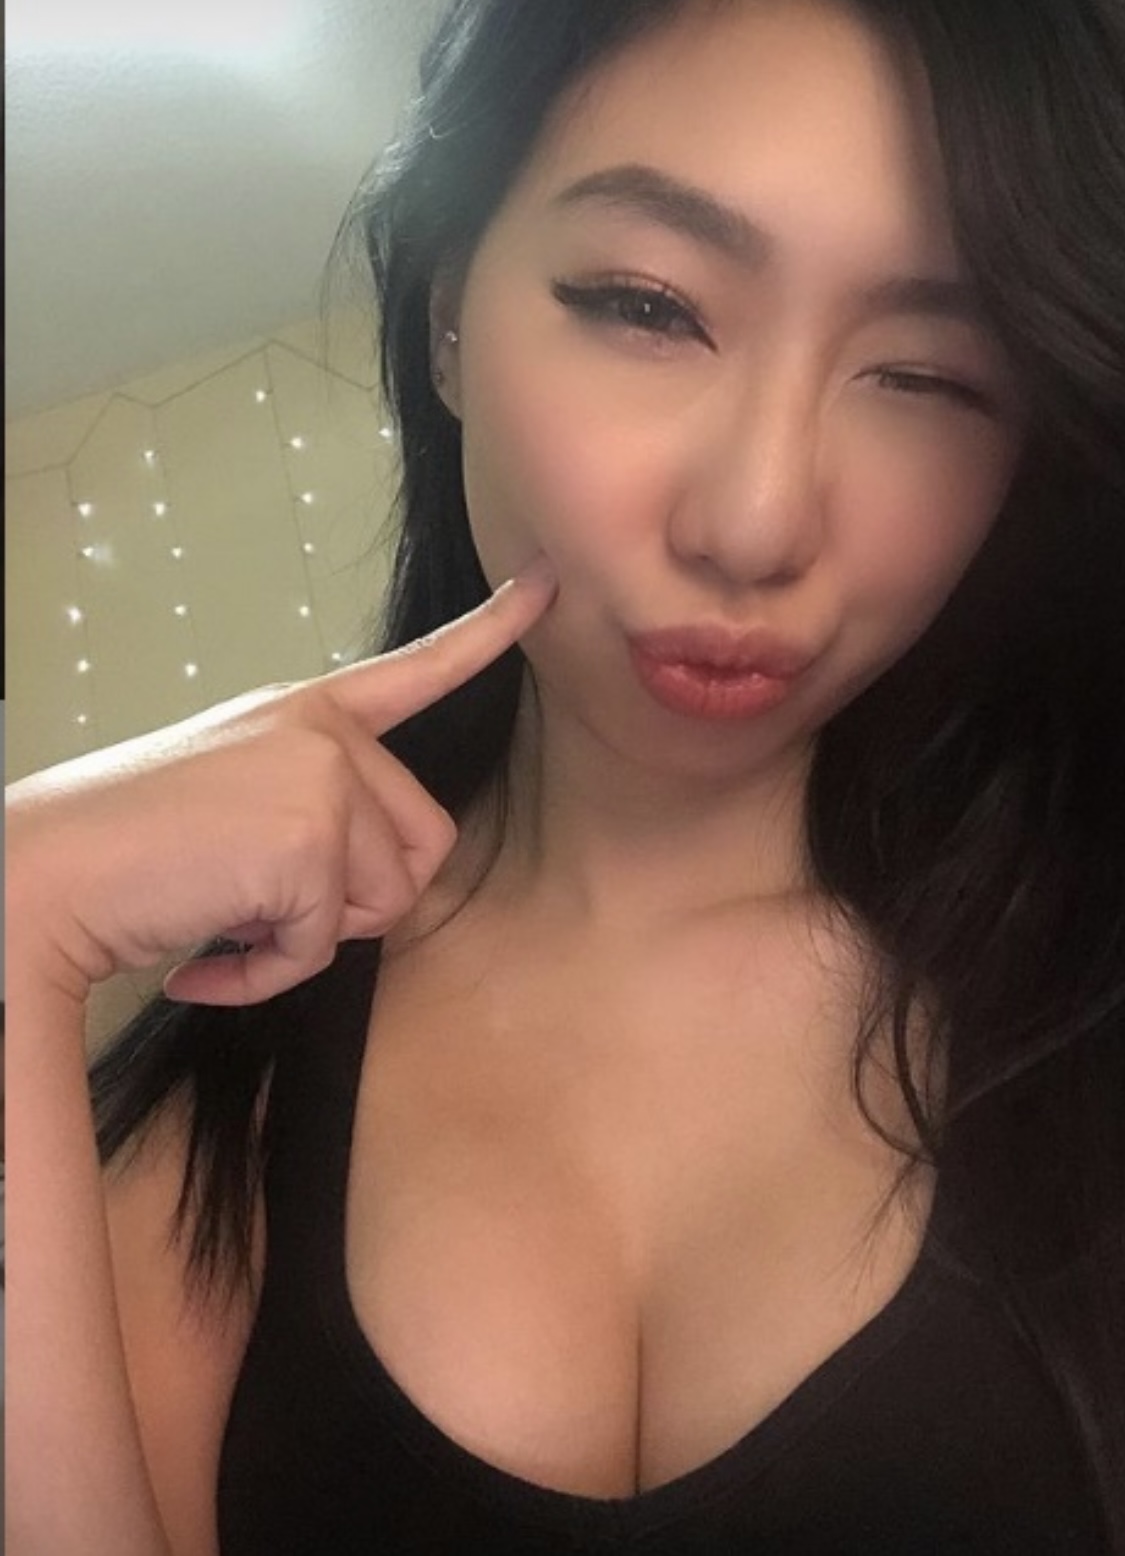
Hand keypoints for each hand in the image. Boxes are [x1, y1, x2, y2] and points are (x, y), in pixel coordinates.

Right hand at [6, 558, 556, 1008]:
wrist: (43, 878)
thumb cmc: (131, 853)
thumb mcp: (242, 807)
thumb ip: (319, 814)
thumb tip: (375, 885)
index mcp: (308, 713)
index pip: (418, 669)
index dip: (493, 630)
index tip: (550, 582)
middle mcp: (327, 733)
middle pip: (423, 846)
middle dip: (356, 902)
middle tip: (263, 901)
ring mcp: (324, 776)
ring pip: (387, 899)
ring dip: (310, 937)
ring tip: (229, 915)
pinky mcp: (312, 838)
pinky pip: (330, 944)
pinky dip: (270, 972)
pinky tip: (206, 952)